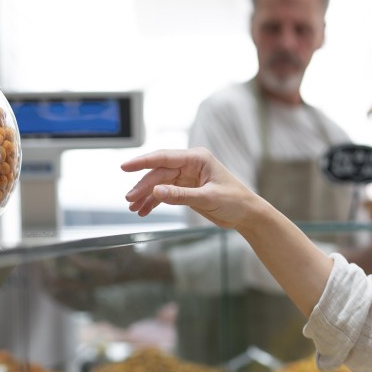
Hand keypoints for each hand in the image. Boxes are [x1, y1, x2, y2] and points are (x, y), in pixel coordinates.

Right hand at [121, 147, 261, 229]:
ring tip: (134, 208)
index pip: (164, 157)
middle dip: (143, 186)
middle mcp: (190, 165)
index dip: (143, 162)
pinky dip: (154, 202)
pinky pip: (165, 193)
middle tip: (130, 200)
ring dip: (146, 195)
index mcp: (197, 158)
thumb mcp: (207, 198)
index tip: (125, 167)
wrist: (247, 213)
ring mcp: (187, 177)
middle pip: (159, 173)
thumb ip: (181, 195)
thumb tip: (156, 191)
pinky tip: (144, 210)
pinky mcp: (186, 189)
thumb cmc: (235, 200)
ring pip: (159, 184)